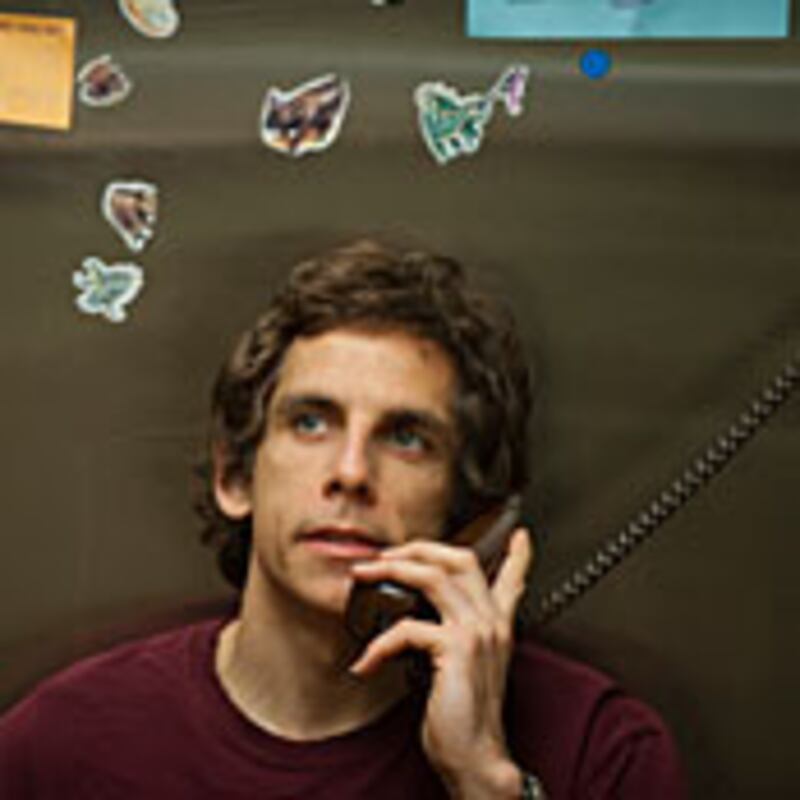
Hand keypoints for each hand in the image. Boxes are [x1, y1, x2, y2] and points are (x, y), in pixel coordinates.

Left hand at [348, 527, 532, 797]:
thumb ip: (452, 639)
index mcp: (496, 626)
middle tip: (385, 555)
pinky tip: (366, 663)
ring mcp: (477, 632)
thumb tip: (421, 623)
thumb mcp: (464, 669)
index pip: (511, 580)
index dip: (517, 556)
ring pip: (433, 576)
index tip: (520, 536)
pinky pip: (408, 627)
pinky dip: (379, 643)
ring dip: (391, 570)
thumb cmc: (463, 718)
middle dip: (417, 547)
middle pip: (460, 559)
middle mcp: (491, 622)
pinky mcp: (457, 650)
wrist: (477, 759)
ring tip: (364, 576)